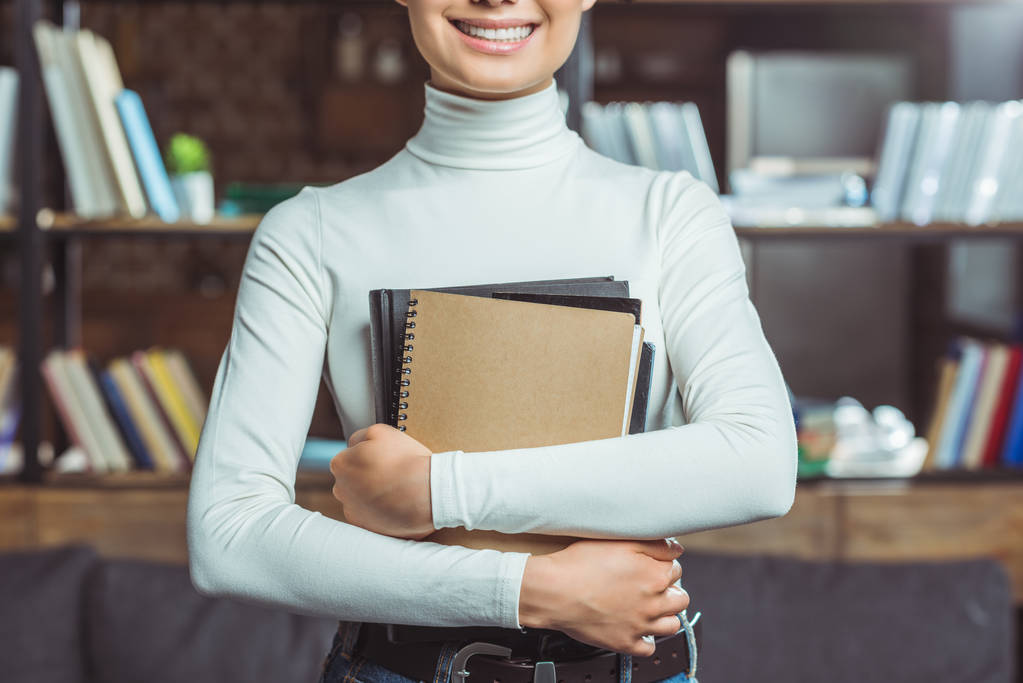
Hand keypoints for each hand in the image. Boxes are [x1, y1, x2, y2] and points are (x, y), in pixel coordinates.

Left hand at [330, 424, 434, 539]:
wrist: (428, 492)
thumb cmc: (406, 461)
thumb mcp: (380, 431)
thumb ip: (360, 437)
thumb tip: (355, 444)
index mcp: (340, 465)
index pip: (348, 457)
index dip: (368, 455)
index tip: (383, 458)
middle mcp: (341, 491)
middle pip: (352, 480)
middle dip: (368, 476)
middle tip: (391, 472)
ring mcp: (354, 512)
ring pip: (362, 500)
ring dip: (375, 495)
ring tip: (398, 488)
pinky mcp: (370, 529)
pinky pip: (374, 516)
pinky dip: (383, 511)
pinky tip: (399, 503)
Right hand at [518, 538, 687, 655]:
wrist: (554, 591)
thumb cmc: (581, 564)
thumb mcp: (620, 541)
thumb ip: (655, 545)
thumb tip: (677, 551)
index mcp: (655, 576)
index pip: (676, 569)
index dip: (661, 565)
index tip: (649, 565)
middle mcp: (653, 603)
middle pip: (680, 598)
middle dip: (670, 591)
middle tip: (651, 586)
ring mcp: (641, 625)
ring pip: (671, 624)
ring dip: (665, 615)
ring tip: (649, 607)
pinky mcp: (626, 643)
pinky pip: (649, 647)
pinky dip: (647, 639)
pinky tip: (636, 627)